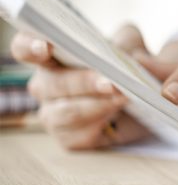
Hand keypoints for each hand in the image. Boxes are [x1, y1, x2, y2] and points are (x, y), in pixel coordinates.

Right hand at [11, 25, 175, 149]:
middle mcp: (45, 85)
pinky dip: (100, 125)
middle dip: (83, 82)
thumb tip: (134, 59)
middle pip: (52, 84)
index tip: (45, 47)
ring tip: (123, 98)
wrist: (144, 102)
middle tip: (111, 82)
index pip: (25, 48)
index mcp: (52, 55)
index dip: (29, 46)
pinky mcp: (68, 138)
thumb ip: (134, 48)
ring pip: (66, 113)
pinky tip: (116, 118)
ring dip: (97, 105)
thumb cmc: (129, 68)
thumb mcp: (135, 49)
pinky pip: (78, 135)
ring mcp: (53, 113)